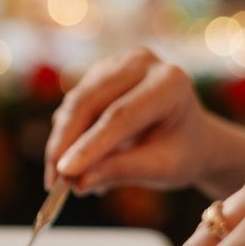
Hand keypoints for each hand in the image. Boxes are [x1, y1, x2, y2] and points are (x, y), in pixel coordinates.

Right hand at [45, 49, 214, 194]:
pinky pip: (72, 106)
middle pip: (89, 103)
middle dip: (65, 144)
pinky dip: (66, 135)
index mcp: (170, 82)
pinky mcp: (100, 72)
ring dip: (62, 143)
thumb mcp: (161, 168)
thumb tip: (78, 182)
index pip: (121, 116)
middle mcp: (142, 62)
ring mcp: (118, 63)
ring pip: (75, 104)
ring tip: (67, 181)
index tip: (66, 174)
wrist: (190, 136)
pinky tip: (75, 160)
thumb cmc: (181, 152)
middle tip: (54, 182)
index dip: (90, 146)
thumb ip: (121, 171)